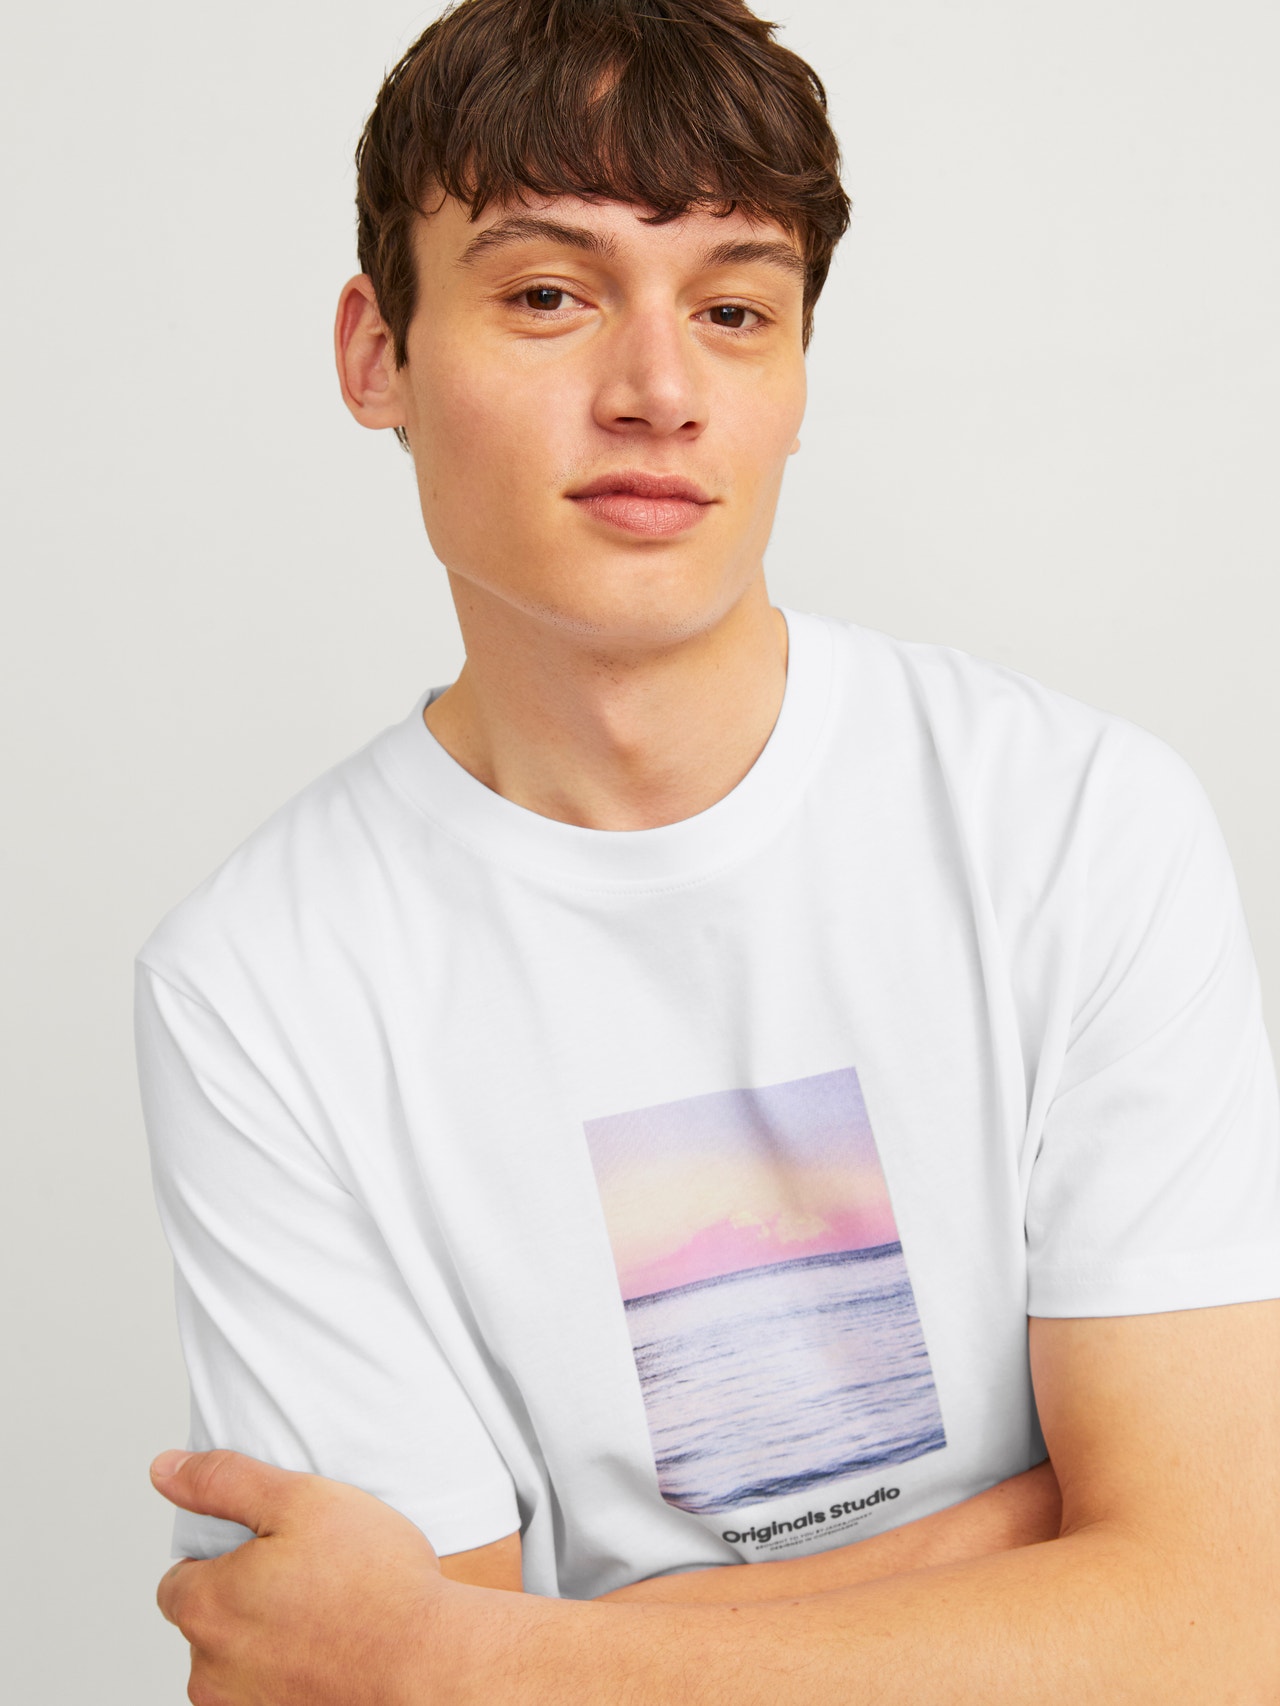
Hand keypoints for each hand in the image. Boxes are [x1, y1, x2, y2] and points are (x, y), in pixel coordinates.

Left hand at [150, 1448, 450, 1704]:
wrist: (427, 1663)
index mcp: (205, 1609)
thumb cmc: (372, 1582)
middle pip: (211, 1624)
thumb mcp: (299, 1499)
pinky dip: (295, 1670)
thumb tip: (165, 1469)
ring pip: (241, 1662)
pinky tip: (337, 1648)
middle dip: (248, 1599)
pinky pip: (272, 1689)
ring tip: (331, 1613)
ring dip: (271, 1639)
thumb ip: (223, 1481)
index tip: (275, 1550)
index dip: (225, 1558)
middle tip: (311, 1575)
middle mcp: (210, 1672)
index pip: (178, 1580)